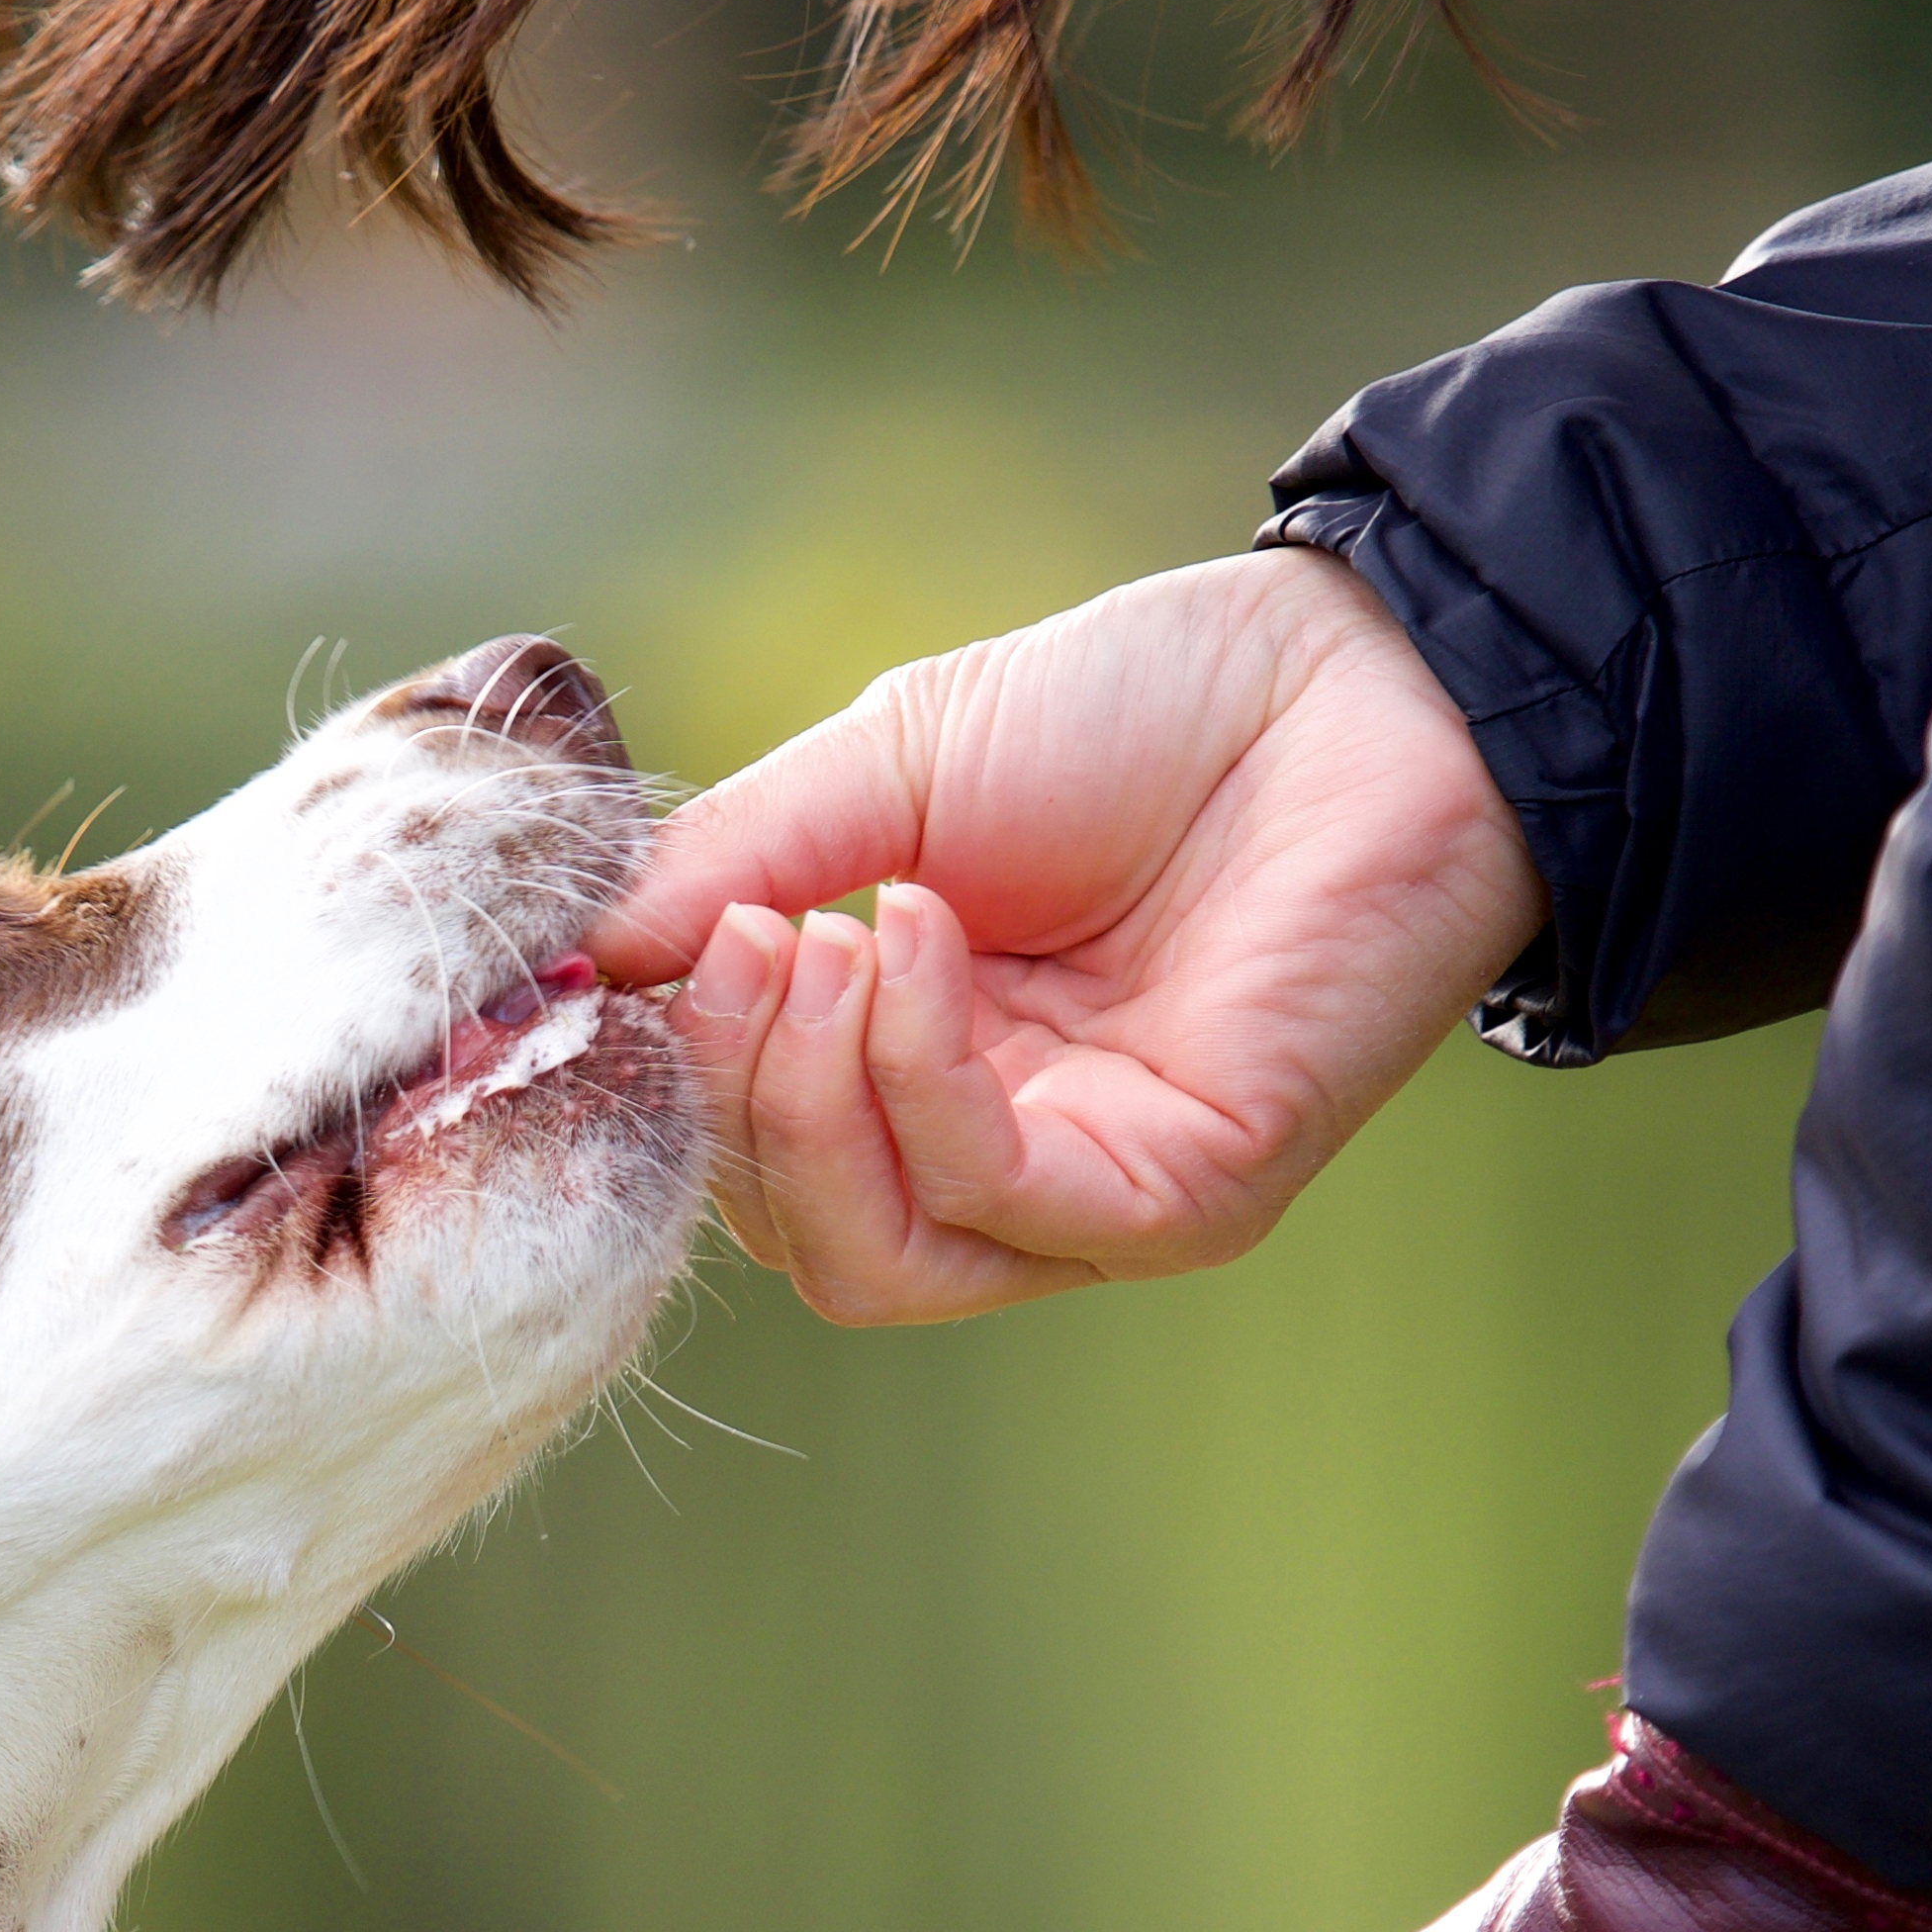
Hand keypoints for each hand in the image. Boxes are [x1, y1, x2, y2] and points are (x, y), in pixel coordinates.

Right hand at [592, 551, 1544, 1324]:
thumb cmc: (1145, 711)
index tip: (625, 951)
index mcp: (923, 1068)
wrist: (1360, 673)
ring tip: (816, 941)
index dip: (667, 1073)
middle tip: (727, 941)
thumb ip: (731, 871)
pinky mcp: (1184, 1200)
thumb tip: (570, 966)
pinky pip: (993, 1197)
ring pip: (868, 1258)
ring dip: (804, 1103)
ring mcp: (1092, 1194)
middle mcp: (1004, 1157)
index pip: (748, 1152)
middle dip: (725, 1090)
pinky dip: (918, 1076)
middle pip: (789, 1230)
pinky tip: (916, 933)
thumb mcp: (883, 771)